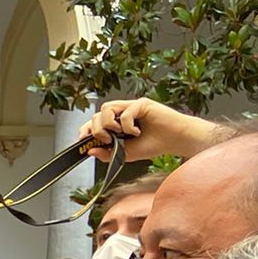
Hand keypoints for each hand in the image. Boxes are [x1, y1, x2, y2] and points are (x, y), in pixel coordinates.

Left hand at [79, 97, 222, 163]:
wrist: (175, 140)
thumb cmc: (154, 145)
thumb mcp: (126, 154)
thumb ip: (108, 153)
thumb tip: (90, 152)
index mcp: (116, 124)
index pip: (94, 122)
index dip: (86, 129)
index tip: (82, 141)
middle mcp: (121, 113)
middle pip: (97, 114)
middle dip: (97, 130)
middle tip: (107, 140)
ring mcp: (131, 107)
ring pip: (106, 108)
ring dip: (108, 124)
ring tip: (119, 135)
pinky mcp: (142, 104)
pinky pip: (126, 111)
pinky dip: (127, 125)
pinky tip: (137, 132)